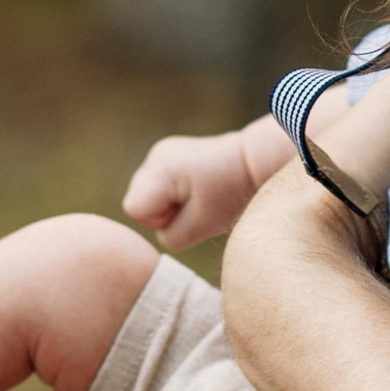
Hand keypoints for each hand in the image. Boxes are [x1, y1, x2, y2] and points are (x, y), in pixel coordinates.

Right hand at [123, 133, 258, 249]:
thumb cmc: (233, 192)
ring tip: (200, 196)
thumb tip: (159, 233)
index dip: (161, 220)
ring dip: (171, 204)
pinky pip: (159, 188)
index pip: (135, 210)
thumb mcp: (203, 224)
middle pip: (138, 203)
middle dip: (165, 212)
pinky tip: (198, 188)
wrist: (255, 162)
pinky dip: (175, 194)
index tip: (191, 211)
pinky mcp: (169, 156)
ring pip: (148, 196)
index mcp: (160, 169)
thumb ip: (172, 236)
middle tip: (199, 204)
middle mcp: (155, 156)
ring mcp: (160, 153)